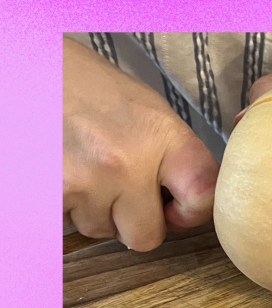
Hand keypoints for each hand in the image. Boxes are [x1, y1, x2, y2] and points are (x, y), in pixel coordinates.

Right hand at [63, 38, 219, 250]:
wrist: (33, 69)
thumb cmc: (92, 88)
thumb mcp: (150, 111)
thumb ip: (174, 159)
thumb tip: (183, 208)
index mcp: (162, 136)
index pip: (202, 198)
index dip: (191, 213)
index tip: (177, 208)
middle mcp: (125, 164)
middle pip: (145, 237)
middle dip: (133, 221)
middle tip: (119, 189)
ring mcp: (83, 182)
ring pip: (100, 231)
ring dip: (94, 210)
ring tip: (83, 168)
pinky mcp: (46, 193)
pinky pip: (65, 225)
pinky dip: (64, 207)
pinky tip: (62, 173)